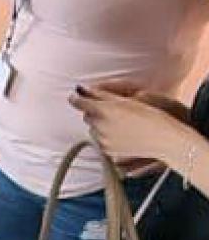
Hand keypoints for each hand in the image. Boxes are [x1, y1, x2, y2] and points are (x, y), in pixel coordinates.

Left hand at [70, 85, 186, 167]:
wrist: (164, 139)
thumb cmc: (149, 116)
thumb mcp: (126, 100)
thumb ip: (102, 95)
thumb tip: (84, 89)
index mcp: (103, 110)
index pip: (79, 102)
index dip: (77, 98)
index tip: (76, 96)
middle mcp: (99, 125)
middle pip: (87, 116)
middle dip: (93, 112)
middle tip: (109, 110)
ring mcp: (102, 139)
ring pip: (93, 129)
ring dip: (100, 125)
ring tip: (119, 123)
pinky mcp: (107, 150)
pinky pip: (100, 140)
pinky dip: (105, 136)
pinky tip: (122, 134)